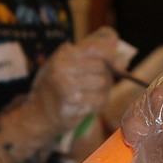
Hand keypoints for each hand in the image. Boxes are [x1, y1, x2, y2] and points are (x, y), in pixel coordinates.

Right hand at [0, 27, 120, 162]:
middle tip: (98, 85)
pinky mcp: (70, 106)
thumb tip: (122, 53)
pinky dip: (98, 105)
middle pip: (102, 68)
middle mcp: (61, 68)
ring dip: (103, 92)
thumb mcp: (70, 63)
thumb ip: (95, 53)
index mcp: (63, 54)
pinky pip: (98, 102)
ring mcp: (64, 88)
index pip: (96, 48)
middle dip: (106, 77)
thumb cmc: (60, 86)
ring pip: (103, 85)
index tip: (117, 64)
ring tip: (92, 96)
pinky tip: (87, 106)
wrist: (40, 114)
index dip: (111, 55)